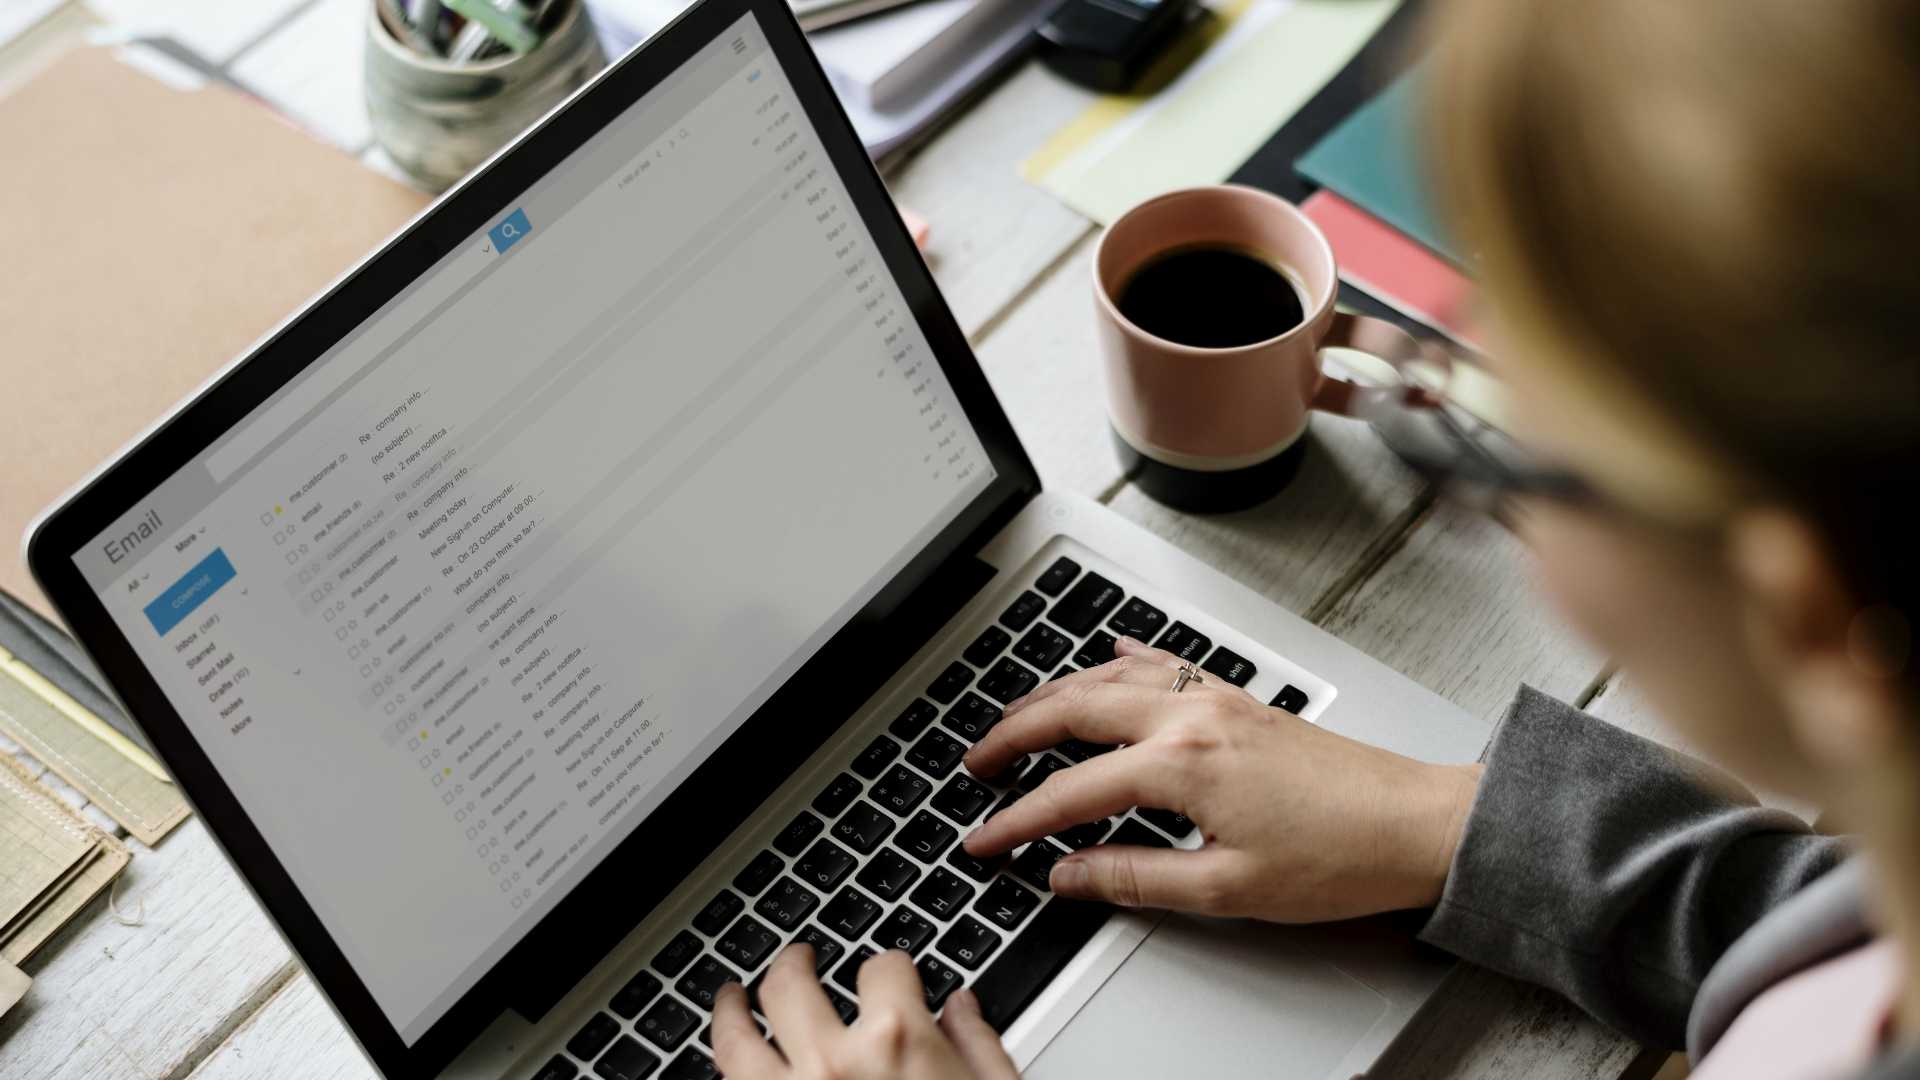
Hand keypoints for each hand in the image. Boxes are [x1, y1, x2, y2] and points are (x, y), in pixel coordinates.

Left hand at [713, 944, 1017, 1079]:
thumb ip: (979, 1049)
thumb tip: (962, 1009)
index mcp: (897, 1044)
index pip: (883, 968)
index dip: (890, 968)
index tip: (890, 975)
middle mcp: (831, 1066)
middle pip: (790, 985)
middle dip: (794, 963)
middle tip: (797, 960)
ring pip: (735, 1039)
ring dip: (731, 1009)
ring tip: (731, 996)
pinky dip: (726, 1076)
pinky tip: (731, 1067)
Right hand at [960, 637, 1482, 921]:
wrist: (1418, 825)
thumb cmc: (1341, 858)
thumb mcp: (1227, 889)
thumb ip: (1135, 878)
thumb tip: (1069, 875)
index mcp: (1182, 766)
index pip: (1070, 793)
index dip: (1017, 820)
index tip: (983, 839)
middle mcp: (1192, 717)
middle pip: (1074, 710)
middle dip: (1013, 734)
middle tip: (975, 762)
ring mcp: (1217, 700)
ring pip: (1110, 677)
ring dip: (1054, 694)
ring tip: (1015, 717)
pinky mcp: (1240, 700)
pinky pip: (1163, 664)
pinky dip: (1121, 660)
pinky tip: (1108, 657)